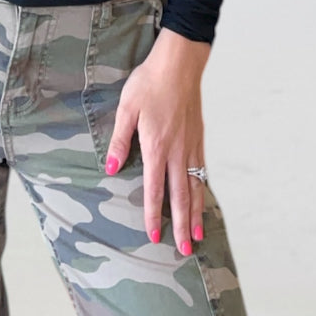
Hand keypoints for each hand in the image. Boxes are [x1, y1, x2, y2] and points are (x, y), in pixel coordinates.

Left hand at [104, 27, 210, 254]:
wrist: (178, 64)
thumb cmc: (149, 83)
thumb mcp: (127, 109)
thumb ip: (120, 140)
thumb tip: (111, 169)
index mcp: (157, 147)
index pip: (154, 189)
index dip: (154, 215)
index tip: (154, 236)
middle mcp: (178, 151)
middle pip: (180, 196)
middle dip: (182, 225)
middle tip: (184, 250)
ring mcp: (191, 145)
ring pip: (195, 186)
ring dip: (196, 213)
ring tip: (198, 235)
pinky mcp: (199, 137)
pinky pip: (202, 170)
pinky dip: (203, 190)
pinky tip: (202, 198)